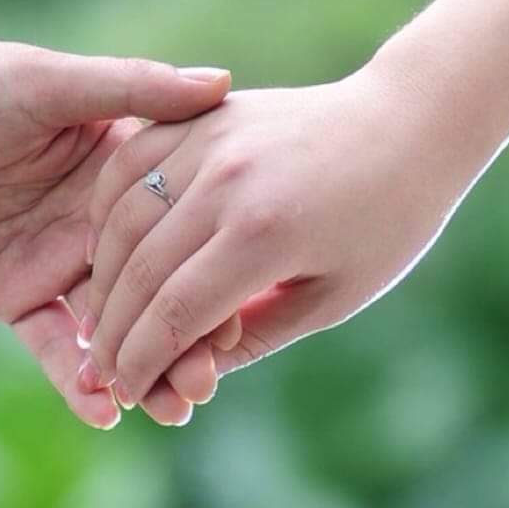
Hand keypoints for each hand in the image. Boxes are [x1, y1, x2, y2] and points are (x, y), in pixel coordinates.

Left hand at [0, 40, 232, 428]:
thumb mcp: (50, 83)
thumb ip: (129, 87)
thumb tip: (219, 82)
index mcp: (124, 173)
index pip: (181, 231)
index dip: (214, 274)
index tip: (243, 316)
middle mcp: (102, 225)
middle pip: (157, 290)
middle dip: (188, 339)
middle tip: (207, 383)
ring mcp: (61, 265)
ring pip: (114, 328)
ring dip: (143, 370)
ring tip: (174, 411)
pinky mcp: (18, 297)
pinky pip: (53, 346)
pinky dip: (76, 380)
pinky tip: (103, 413)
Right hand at [82, 60, 478, 405]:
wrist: (409, 123)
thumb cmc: (386, 222)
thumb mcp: (333, 298)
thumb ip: (256, 337)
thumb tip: (188, 377)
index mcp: (265, 234)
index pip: (176, 313)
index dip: (143, 361)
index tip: (129, 392)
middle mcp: (227, 182)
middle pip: (139, 270)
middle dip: (111, 331)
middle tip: (103, 368)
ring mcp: (211, 140)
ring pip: (122, 216)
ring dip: (102, 276)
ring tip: (99, 317)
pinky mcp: (203, 115)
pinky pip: (130, 161)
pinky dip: (108, 209)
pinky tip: (107, 249)